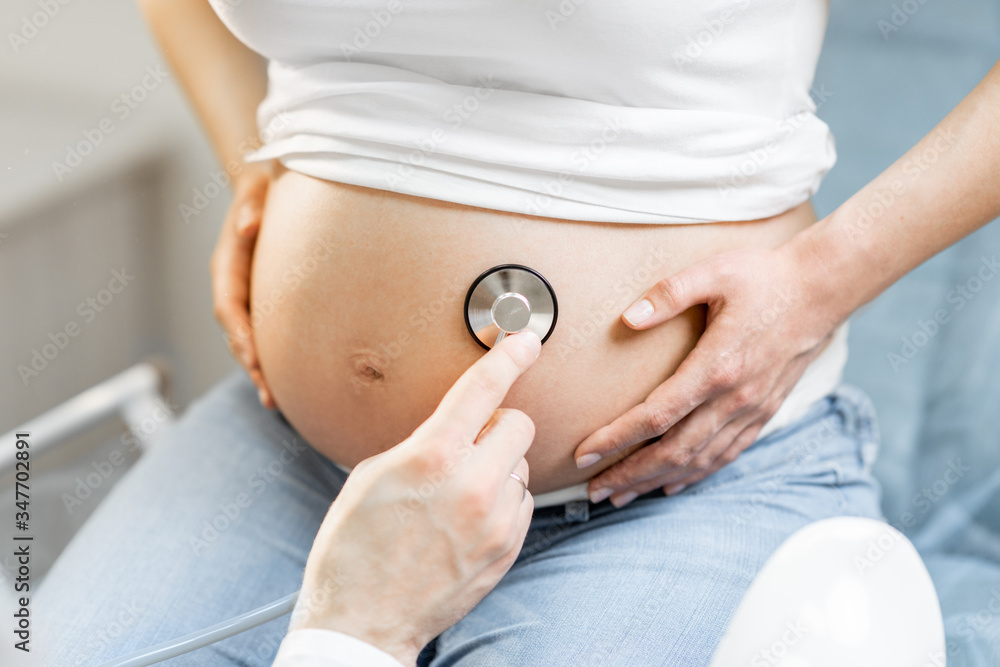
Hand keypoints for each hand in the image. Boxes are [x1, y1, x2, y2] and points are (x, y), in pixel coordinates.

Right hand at [209, 161, 275, 406]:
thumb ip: (251, 208)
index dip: (241, 335)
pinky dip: (276, 358)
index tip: (255, 359)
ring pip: (251, 341)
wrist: (265, 186)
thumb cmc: (262, 188)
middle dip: (252, 366)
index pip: (229, 307)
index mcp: (227, 266)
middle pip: (238, 334)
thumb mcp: (256, 189)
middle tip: (270, 397)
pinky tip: (294, 384)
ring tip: (278, 403)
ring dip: (262, 371)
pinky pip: (268, 334)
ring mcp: (249, 298)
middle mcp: (233, 287)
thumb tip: (250, 226)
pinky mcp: (265, 303)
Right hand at [289, 330, 541, 665]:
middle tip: (469, 443)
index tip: (526, 340)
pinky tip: (468, 520)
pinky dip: (503, 500)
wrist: (363, 622)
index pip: (483, 389)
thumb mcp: (373, 475)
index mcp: (431, 457)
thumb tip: (463, 423)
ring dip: (498, 467)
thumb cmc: (354, 547)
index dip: (509, 357)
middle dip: (497, 425)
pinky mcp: (507, 548)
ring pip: (522, 464)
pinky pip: (523, 501)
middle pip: (519, 423)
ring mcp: (495, 521)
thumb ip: (424, 442)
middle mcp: (472, 486)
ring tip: (458, 495)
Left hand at [574, 242, 843, 506]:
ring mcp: (752, 410)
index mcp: (717, 366)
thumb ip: (668, 294)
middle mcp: (735, 398)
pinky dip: (695, 475)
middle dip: (628, 474)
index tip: (584, 453)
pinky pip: (726, 455)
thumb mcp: (714, 272)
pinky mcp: (764, 413)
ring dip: (655, 481)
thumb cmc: (764, 276)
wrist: (822, 289)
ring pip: (698, 461)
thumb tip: (628, 318)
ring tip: (621, 495)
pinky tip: (670, 484)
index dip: (616, 439)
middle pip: (673, 451)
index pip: (656, 416)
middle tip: (594, 489)